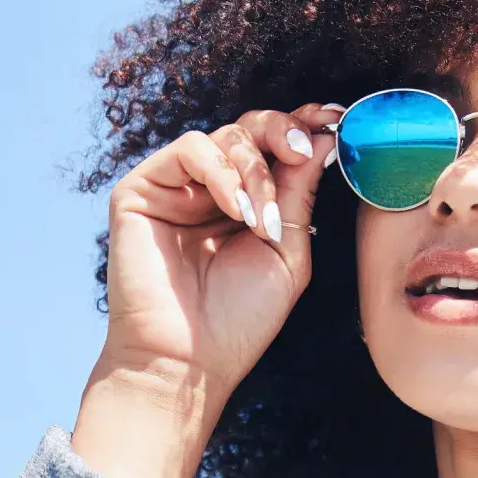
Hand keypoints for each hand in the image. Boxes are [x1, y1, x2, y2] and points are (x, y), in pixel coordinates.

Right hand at [73, 105, 337, 477]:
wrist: (191, 361)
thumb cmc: (241, 318)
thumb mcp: (287, 251)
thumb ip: (300, 193)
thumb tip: (325, 137)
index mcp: (248, 202)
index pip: (274, 147)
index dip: (303, 126)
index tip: (335, 117)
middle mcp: (212, 188)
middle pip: (251, 129)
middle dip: (284, 133)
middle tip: (305, 149)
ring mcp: (176, 187)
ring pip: (224, 136)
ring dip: (256, 171)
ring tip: (264, 220)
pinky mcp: (142, 189)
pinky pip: (189, 150)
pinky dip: (222, 173)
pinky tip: (237, 211)